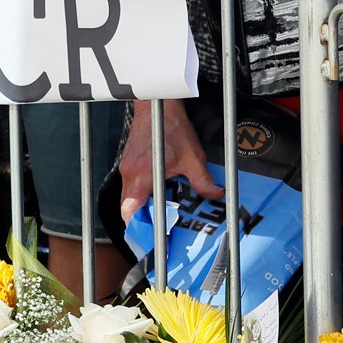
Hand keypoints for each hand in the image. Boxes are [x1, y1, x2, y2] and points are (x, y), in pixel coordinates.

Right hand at [120, 100, 222, 223]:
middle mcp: (130, 174)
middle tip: (158, 230)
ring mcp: (127, 168)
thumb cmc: (172, 128)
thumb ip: (203, 180)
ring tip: (160, 215)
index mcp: (143, 176)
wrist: (158, 106)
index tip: (151, 236)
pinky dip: (141, 195)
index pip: (129, 211)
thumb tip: (216, 194)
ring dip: (141, 208)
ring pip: (128, 197)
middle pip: (127, 208)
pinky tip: (157, 195)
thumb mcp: (193, 157)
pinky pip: (131, 186)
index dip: (137, 227)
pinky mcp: (129, 163)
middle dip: (141, 221)